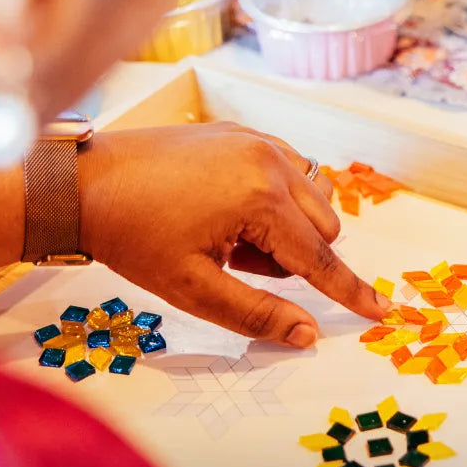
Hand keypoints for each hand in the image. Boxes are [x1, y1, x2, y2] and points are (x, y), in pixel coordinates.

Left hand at [79, 122, 391, 346]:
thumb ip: (259, 314)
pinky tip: (233, 208)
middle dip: (295, 257)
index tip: (384, 311)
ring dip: (290, 228)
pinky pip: (292, 172)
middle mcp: (270, 161)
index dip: (351, 292)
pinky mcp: (244, 132)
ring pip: (314, 199)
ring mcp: (258, 140)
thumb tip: (308, 334)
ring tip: (233, 235)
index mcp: (262, 199)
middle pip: (325, 228)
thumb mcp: (195, 289)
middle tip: (237, 261)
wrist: (83, 183)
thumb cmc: (133, 237)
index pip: (321, 260)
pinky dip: (279, 199)